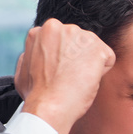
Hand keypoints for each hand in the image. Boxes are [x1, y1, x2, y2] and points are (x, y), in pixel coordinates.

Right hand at [14, 18, 115, 133]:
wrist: (49, 106)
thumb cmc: (36, 94)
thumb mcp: (25, 68)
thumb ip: (33, 54)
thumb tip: (36, 53)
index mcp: (45, 30)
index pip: (64, 41)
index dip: (63, 60)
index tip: (58, 73)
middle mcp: (63, 26)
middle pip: (80, 43)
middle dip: (77, 59)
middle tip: (67, 78)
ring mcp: (81, 35)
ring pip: (94, 50)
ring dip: (88, 65)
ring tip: (75, 80)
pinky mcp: (98, 48)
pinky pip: (107, 59)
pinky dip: (101, 72)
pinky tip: (86, 81)